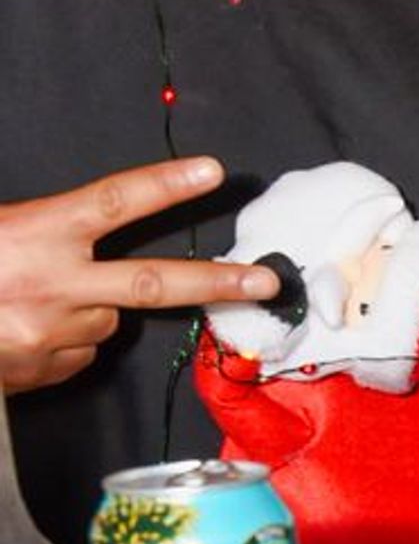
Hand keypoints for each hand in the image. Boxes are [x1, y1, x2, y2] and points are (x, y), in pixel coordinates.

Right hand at [0, 158, 279, 392]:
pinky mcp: (45, 370)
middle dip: (217, 282)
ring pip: (107, 319)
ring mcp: (51, 334)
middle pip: (153, 283)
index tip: (214, 172)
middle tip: (268, 281)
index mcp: (34, 234)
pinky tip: (26, 330)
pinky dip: (66, 339)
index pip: (111, 202)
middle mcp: (52, 285)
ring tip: (36, 298)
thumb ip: (42, 230)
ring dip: (91, 307)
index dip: (163, 185)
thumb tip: (84, 231)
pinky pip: (79, 351)